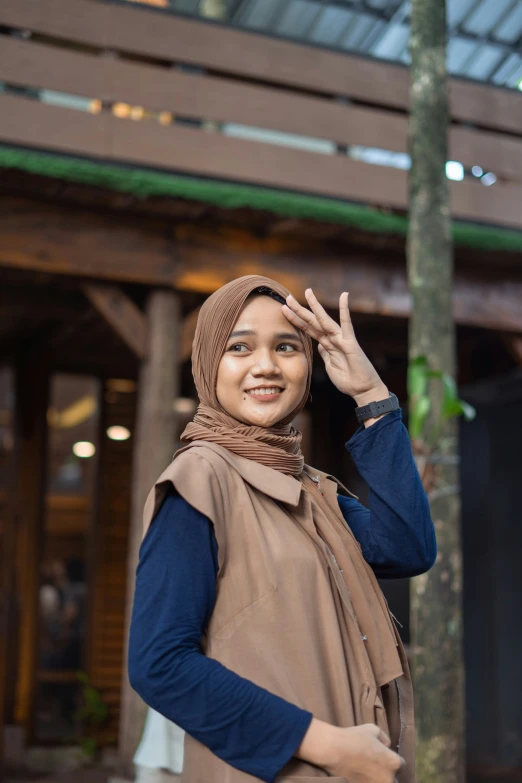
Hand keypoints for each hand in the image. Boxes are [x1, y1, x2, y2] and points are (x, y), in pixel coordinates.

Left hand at [283, 289, 386, 405]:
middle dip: (299, 310)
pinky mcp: (350, 343)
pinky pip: (347, 324)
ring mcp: (341, 339)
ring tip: (307, 292)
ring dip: (315, 306)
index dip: (296, 320)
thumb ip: (325, 354)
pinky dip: (345, 310)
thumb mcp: (330, 366)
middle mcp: (332, 338)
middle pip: (312, 321)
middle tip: (287, 298)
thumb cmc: (348, 380)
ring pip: (324, 320)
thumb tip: (320, 345)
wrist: (363, 389)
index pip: (308, 329)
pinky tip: (344, 295)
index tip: (284, 310)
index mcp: (326, 345)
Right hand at [326, 724, 403, 782]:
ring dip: (378, 779)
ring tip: (368, 771)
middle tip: (376, 765)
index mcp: (394, 762)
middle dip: (387, 772)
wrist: (335, 750)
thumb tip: (386, 746)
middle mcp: (389, 778)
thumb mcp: (374, 729)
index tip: (384, 757)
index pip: (402, 765)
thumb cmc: (355, 737)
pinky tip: (361, 774)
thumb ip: (385, 738)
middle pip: (393, 778)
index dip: (393, 760)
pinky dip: (368, 782)